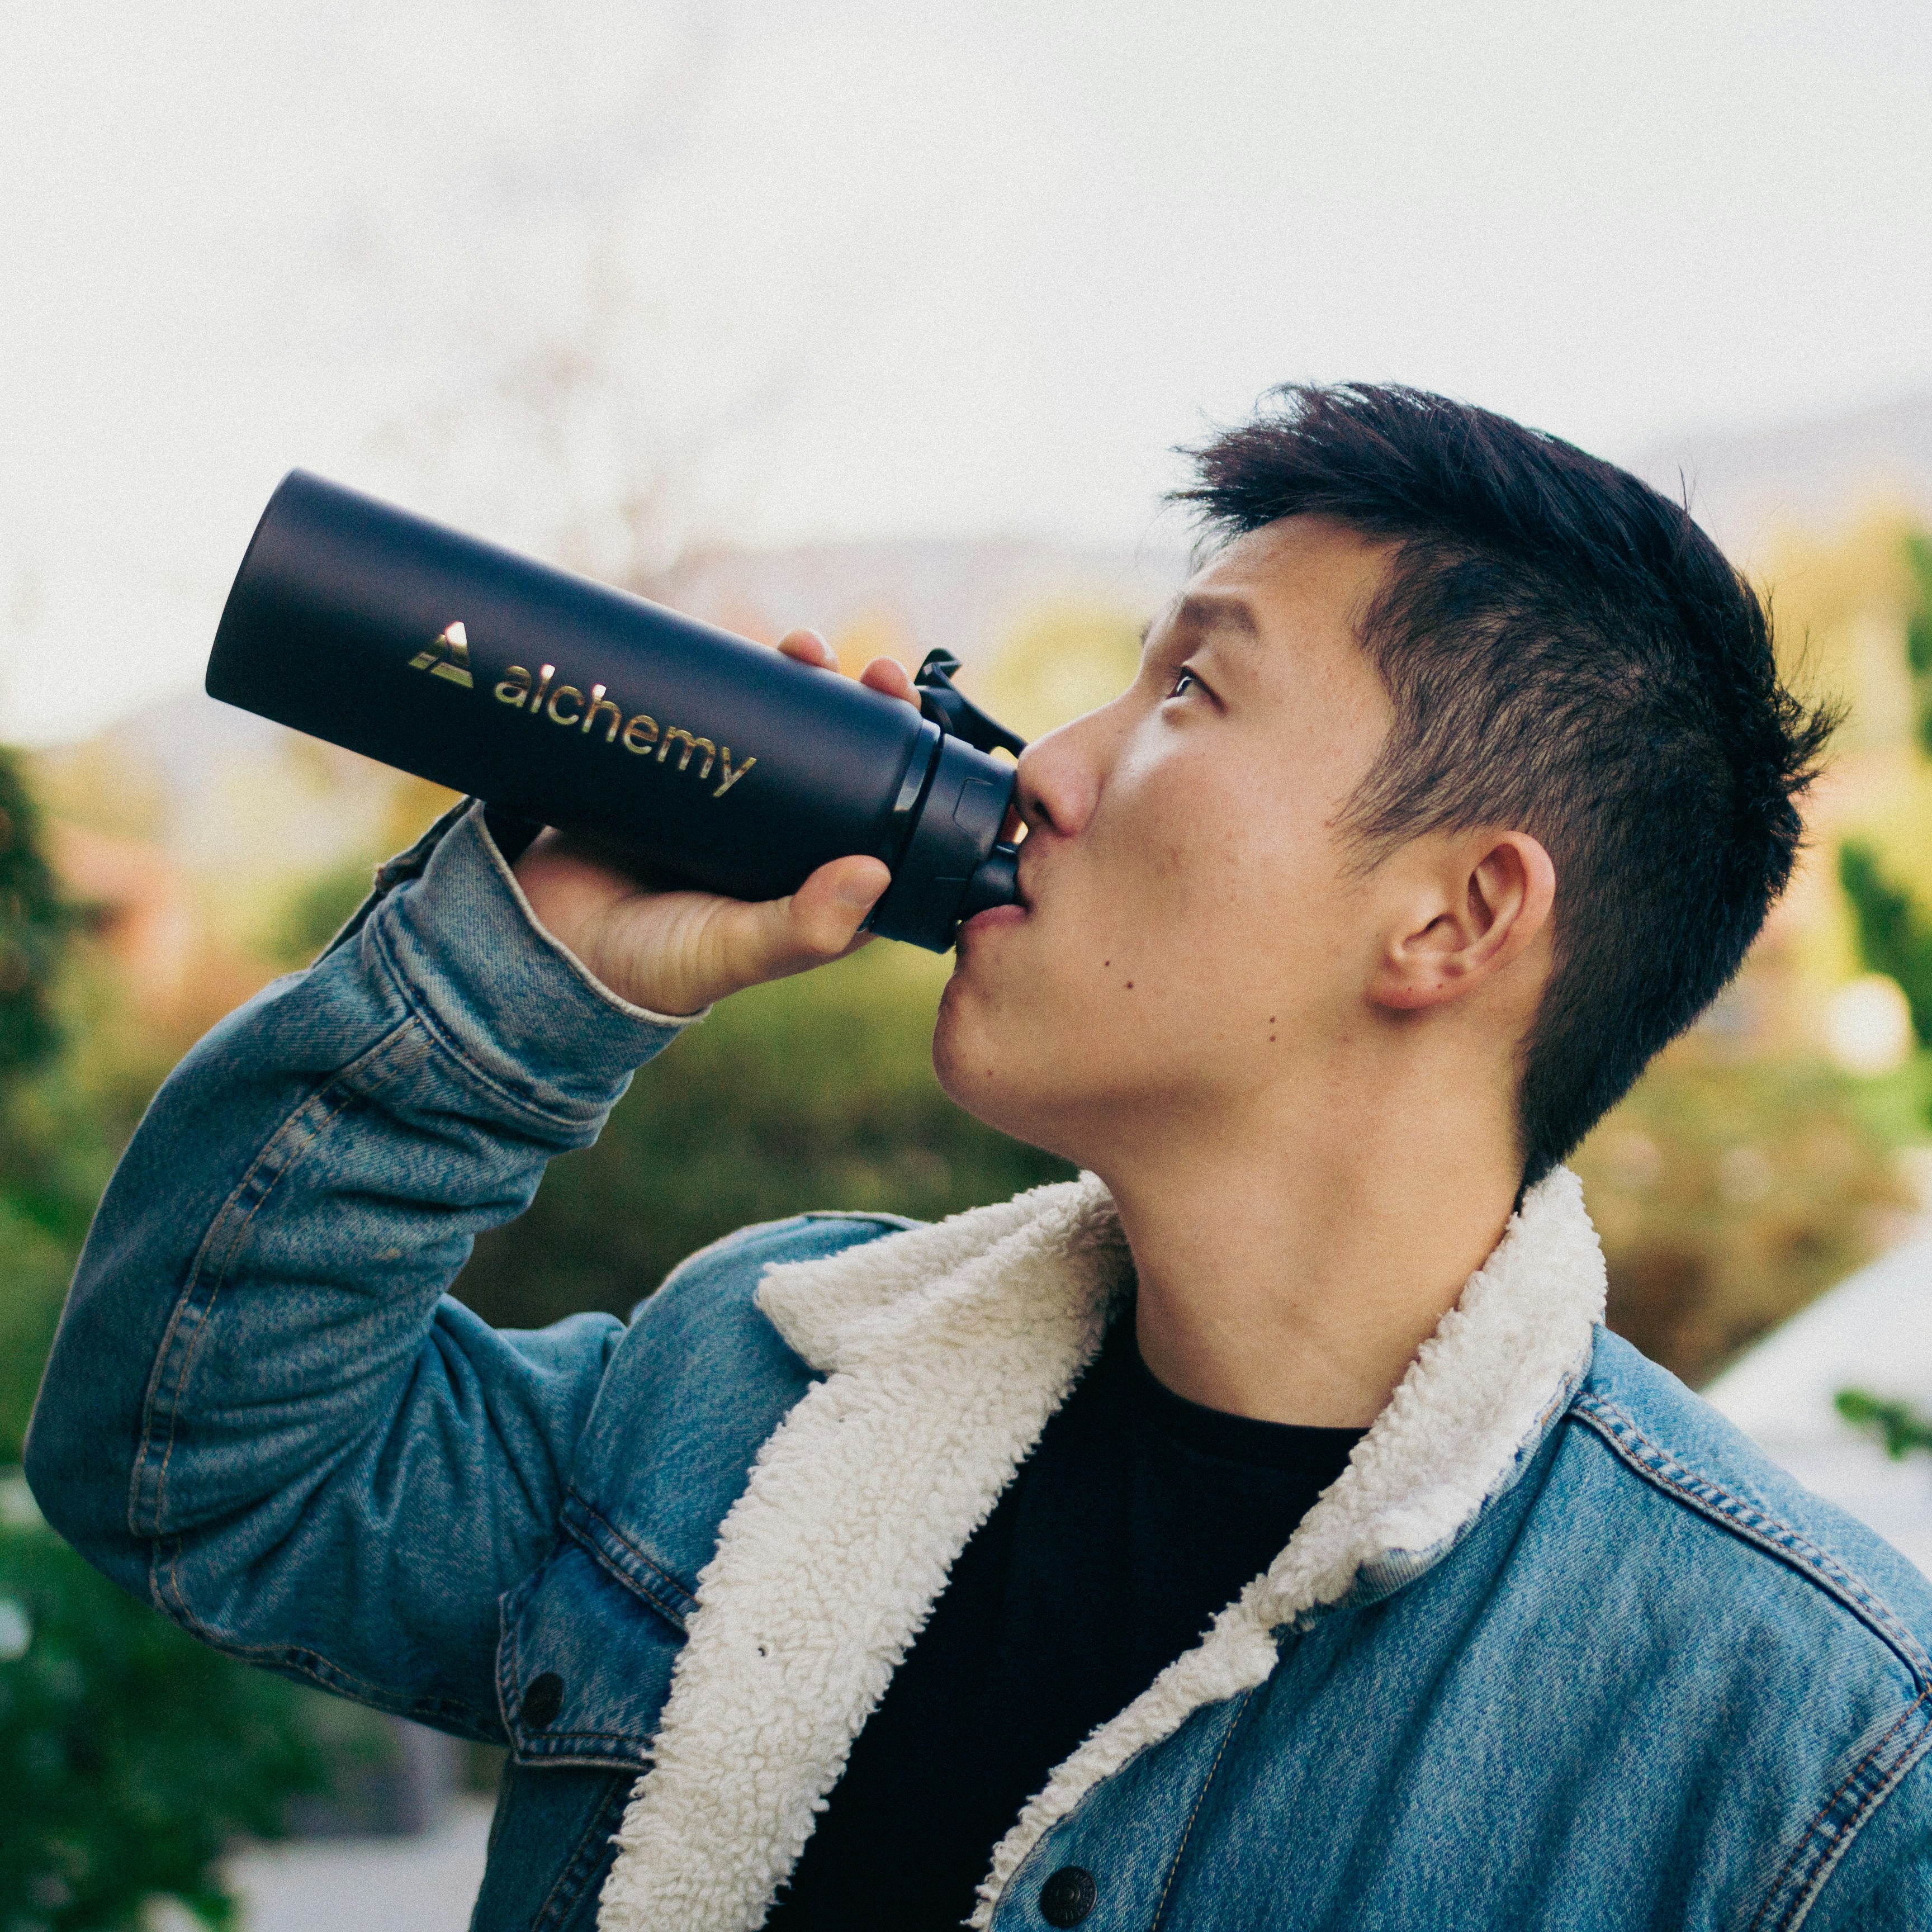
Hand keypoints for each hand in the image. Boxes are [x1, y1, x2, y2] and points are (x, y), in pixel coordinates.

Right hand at [512, 630, 920, 1015]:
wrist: (539, 938)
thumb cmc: (648, 965)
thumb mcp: (733, 951)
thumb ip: (801, 927)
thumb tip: (873, 872)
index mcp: (817, 892)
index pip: (886, 830)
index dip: (912, 780)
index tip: (920, 727)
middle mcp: (785, 848)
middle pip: (843, 769)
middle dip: (865, 714)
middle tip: (878, 673)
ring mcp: (736, 809)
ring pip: (785, 736)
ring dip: (806, 686)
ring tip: (807, 648)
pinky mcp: (684, 778)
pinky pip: (723, 722)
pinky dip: (740, 683)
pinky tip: (752, 649)